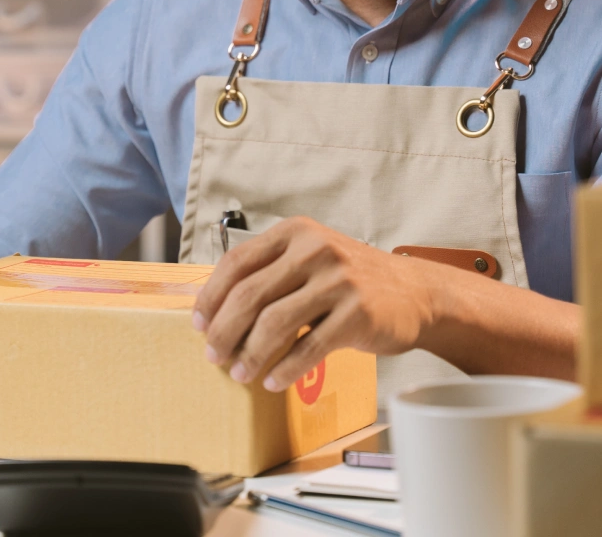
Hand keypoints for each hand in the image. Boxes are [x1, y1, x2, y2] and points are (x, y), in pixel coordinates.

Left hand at [191, 217, 434, 390]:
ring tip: (239, 374)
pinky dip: (286, 369)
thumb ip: (270, 272)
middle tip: (212, 355)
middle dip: (224, 330)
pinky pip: (310, 347)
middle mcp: (314, 249)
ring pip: (275, 323)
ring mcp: (338, 280)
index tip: (198, 323)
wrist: (415, 291)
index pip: (237, 262)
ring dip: (250, 354)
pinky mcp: (358, 312)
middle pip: (250, 294)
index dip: (211, 296)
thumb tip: (216, 309)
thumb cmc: (351, 279)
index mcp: (295, 232)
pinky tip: (272, 381)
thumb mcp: (310, 257)